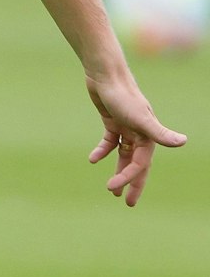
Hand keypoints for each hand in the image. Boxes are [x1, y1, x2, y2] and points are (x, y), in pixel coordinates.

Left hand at [85, 72, 185, 205]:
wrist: (106, 75)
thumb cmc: (124, 96)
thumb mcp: (141, 118)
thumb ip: (160, 133)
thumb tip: (183, 142)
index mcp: (148, 137)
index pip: (140, 164)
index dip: (128, 178)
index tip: (113, 188)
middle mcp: (139, 134)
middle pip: (136, 164)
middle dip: (132, 183)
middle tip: (126, 201)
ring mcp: (126, 128)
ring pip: (123, 155)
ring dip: (118, 170)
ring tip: (110, 188)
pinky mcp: (112, 122)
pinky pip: (109, 141)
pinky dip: (102, 151)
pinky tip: (93, 159)